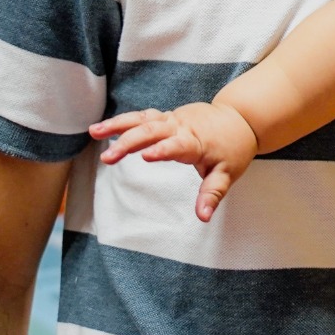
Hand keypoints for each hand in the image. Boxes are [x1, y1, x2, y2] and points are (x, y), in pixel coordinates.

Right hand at [89, 103, 258, 219]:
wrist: (240, 117)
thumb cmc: (233, 148)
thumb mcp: (228, 173)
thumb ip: (212, 194)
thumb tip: (203, 217)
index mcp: (196, 142)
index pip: (178, 145)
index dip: (163, 150)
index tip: (145, 157)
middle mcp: (182, 127)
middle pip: (153, 130)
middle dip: (129, 142)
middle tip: (107, 158)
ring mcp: (173, 119)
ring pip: (143, 119)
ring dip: (118, 125)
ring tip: (94, 132)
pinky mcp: (166, 117)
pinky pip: (143, 117)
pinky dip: (123, 121)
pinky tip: (102, 129)